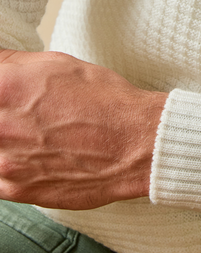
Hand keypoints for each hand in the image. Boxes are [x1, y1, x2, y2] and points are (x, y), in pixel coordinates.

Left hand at [0, 48, 166, 209]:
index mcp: (6, 86)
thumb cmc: (104, 100)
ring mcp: (4, 162)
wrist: (134, 144)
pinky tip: (30, 152)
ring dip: (6, 136)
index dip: (3, 81)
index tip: (9, 86)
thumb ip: (14, 62)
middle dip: (6, 109)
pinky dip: (8, 162)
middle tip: (27, 110)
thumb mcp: (58, 64)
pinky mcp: (13, 189)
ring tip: (32, 131)